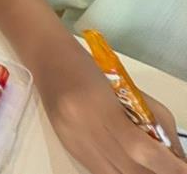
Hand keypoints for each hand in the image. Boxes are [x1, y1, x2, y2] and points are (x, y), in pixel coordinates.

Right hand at [37, 46, 186, 173]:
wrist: (48, 59)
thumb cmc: (93, 69)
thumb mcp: (131, 92)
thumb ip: (155, 124)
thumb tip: (175, 159)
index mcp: (100, 107)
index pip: (139, 148)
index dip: (167, 166)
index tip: (183, 170)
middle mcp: (83, 129)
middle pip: (128, 169)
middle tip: (172, 170)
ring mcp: (74, 142)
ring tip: (152, 168)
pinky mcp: (69, 150)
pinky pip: (101, 172)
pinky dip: (120, 173)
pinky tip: (131, 165)